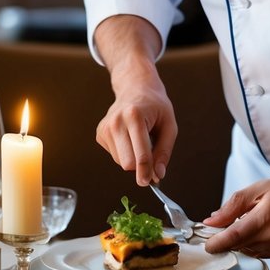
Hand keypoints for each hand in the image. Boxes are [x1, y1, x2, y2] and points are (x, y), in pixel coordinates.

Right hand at [93, 14, 176, 185]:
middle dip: (140, 168)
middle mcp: (116, 121)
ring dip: (133, 158)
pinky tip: (129, 137)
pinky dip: (125, 153)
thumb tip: (158, 174)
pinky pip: (115, 156)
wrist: (135, 87)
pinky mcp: (100, 133)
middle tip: (152, 163)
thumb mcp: (169, 125)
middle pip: (127, 163)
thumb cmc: (155, 105)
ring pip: (121, 162)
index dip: (146, 172)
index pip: (140, 155)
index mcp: (135, 116)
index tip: (150, 182)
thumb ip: (164, 151)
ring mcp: (105, 127)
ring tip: (140, 139)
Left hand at [201, 177, 269, 258]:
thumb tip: (212, 221)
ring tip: (246, 224)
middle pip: (239, 246)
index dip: (217, 243)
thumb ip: (232, 207)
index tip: (207, 245)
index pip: (234, 237)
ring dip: (240, 243)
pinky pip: (260, 254)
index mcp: (265, 218)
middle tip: (222, 228)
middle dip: (226, 240)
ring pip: (248, 252)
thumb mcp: (256, 190)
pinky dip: (253, 245)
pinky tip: (258, 231)